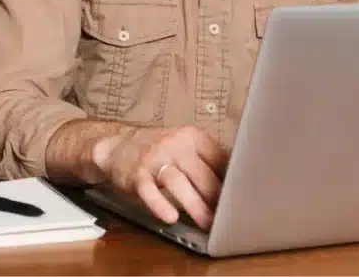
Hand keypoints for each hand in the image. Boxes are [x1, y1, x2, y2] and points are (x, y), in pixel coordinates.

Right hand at [96, 125, 228, 229]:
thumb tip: (237, 183)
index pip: (219, 159)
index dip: (231, 182)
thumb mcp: (186, 146)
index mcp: (193, 137)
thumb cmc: (160, 150)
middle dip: (216, 198)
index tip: (239, 200)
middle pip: (202, 173)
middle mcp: (175, 144)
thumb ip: (208, 160)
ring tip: (206, 222)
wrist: (119, 145)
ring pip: (178, 181)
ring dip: (194, 204)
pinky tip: (170, 217)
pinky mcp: (137, 173)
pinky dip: (160, 204)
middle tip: (226, 218)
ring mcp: (155, 158)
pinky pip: (149, 190)